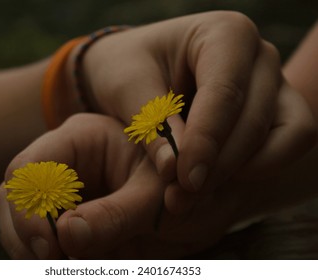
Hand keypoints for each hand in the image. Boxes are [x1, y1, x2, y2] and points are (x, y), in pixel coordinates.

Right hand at [0, 113, 245, 258]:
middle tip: (55, 262)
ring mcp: (62, 189)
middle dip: (27, 233)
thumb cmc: (181, 186)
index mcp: (83, 137)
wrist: (196, 204)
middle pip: (14, 194)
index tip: (50, 247)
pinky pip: (39, 238)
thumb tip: (65, 235)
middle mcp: (64, 160)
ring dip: (33, 250)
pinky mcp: (66, 215)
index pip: (31, 167)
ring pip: (19, 219)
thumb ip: (115, 215)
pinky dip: (48, 257)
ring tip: (67, 265)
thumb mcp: (155, 198)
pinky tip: (71, 263)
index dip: (29, 209)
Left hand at [80, 11, 315, 194]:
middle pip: (255, 118)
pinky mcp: (273, 112)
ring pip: (285, 135)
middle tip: (180, 197)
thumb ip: (152, 122)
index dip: (207, 139)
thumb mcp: (127, 85)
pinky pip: (286, 145)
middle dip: (220, 165)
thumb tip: (173, 169)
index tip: (184, 178)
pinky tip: (212, 181)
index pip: (225, 91)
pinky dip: (255, 169)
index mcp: (225, 34)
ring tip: (192, 193)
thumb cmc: (130, 66)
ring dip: (240, 171)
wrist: (138, 68)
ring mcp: (271, 84)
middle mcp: (258, 56)